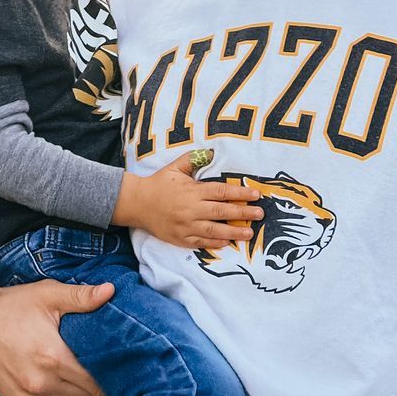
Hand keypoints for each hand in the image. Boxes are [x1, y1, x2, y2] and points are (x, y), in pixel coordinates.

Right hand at [0, 282, 110, 395]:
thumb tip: (111, 291)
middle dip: (102, 384)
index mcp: (51, 358)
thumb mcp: (47, 294)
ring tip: (87, 374)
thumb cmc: (13, 306)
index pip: (97, 381)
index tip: (119, 365)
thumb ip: (81, 296)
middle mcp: (40, 385)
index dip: (113, 374)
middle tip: (107, 368)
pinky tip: (67, 382)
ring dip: (85, 395)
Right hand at [114, 150, 262, 249]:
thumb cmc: (158, 183)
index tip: (255, 195)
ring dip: (233, 232)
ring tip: (249, 233)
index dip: (240, 193)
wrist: (137, 203)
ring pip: (214, 230)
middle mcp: (191, 209)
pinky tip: (227, 243)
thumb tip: (211, 152)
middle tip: (260, 215)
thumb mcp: (174, 168)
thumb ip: (193, 159)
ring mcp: (186, 226)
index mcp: (192, 191)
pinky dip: (214, 243)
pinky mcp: (180, 238)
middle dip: (243, 213)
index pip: (221, 192)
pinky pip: (200, 242)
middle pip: (222, 212)